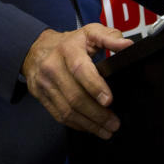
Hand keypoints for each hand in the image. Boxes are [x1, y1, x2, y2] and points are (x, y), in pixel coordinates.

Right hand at [21, 23, 131, 139]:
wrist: (36, 49)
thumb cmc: (69, 43)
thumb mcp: (89, 32)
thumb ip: (110, 37)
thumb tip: (127, 46)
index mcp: (67, 49)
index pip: (80, 70)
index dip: (95, 86)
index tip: (109, 100)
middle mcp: (52, 66)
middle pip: (75, 96)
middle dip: (97, 114)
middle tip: (114, 123)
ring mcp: (44, 83)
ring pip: (67, 110)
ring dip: (89, 124)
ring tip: (106, 130)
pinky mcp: (41, 97)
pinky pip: (59, 116)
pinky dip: (77, 125)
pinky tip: (90, 127)